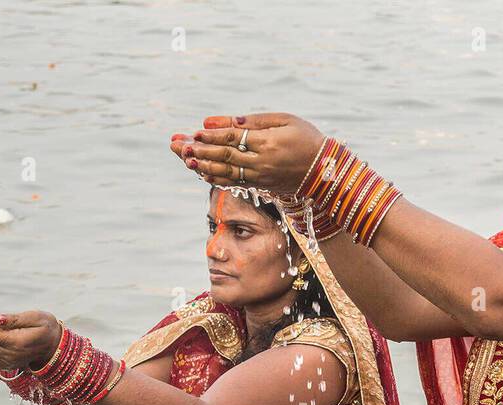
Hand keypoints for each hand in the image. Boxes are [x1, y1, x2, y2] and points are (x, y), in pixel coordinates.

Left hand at [169, 113, 324, 195]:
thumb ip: (253, 120)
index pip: (233, 138)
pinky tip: (201, 171)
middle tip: (177, 145)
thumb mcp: (284, 120)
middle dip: (199, 151)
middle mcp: (262, 163)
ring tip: (184, 159)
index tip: (194, 132)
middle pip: (224, 156)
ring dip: (202, 165)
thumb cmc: (306, 138)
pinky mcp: (261, 185)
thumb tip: (223, 121)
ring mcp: (260, 177)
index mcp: (269, 143)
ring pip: (225, 172)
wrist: (325, 171)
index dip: (212, 136)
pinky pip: (233, 182)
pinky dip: (215, 177)